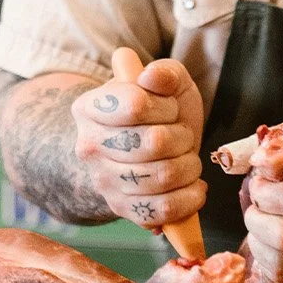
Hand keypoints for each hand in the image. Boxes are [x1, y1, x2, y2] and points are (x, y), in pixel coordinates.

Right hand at [72, 58, 205, 232]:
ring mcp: (104, 181)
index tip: (168, 108)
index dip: (164, 106)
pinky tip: (193, 186)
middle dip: (182, 137)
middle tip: (181, 136)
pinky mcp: (122, 209)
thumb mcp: (165, 82)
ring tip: (187, 159)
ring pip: (163, 177)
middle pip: (154, 143)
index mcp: (90, 107)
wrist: (142, 146)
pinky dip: (189, 198)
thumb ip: (163, 72)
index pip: (136, 105)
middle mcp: (89, 146)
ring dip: (189, 167)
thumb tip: (152, 77)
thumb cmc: (157, 111)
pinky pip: (163, 210)